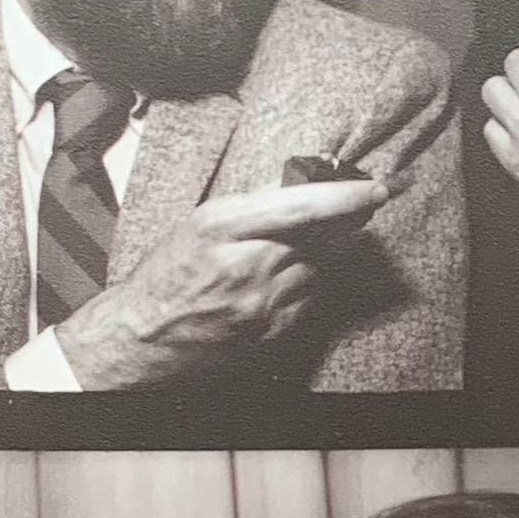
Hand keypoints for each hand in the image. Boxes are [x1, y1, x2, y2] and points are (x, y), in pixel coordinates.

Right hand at [52, 177, 384, 387]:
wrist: (143, 335)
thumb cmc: (168, 272)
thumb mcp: (201, 222)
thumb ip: (253, 204)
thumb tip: (306, 182)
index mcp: (222, 226)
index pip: (300, 206)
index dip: (344, 196)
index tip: (375, 188)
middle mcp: (246, 264)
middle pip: (321, 237)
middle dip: (346, 221)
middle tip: (363, 206)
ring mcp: (262, 302)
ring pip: (320, 268)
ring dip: (324, 253)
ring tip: (303, 245)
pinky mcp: (271, 331)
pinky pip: (311, 298)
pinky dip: (310, 283)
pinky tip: (290, 278)